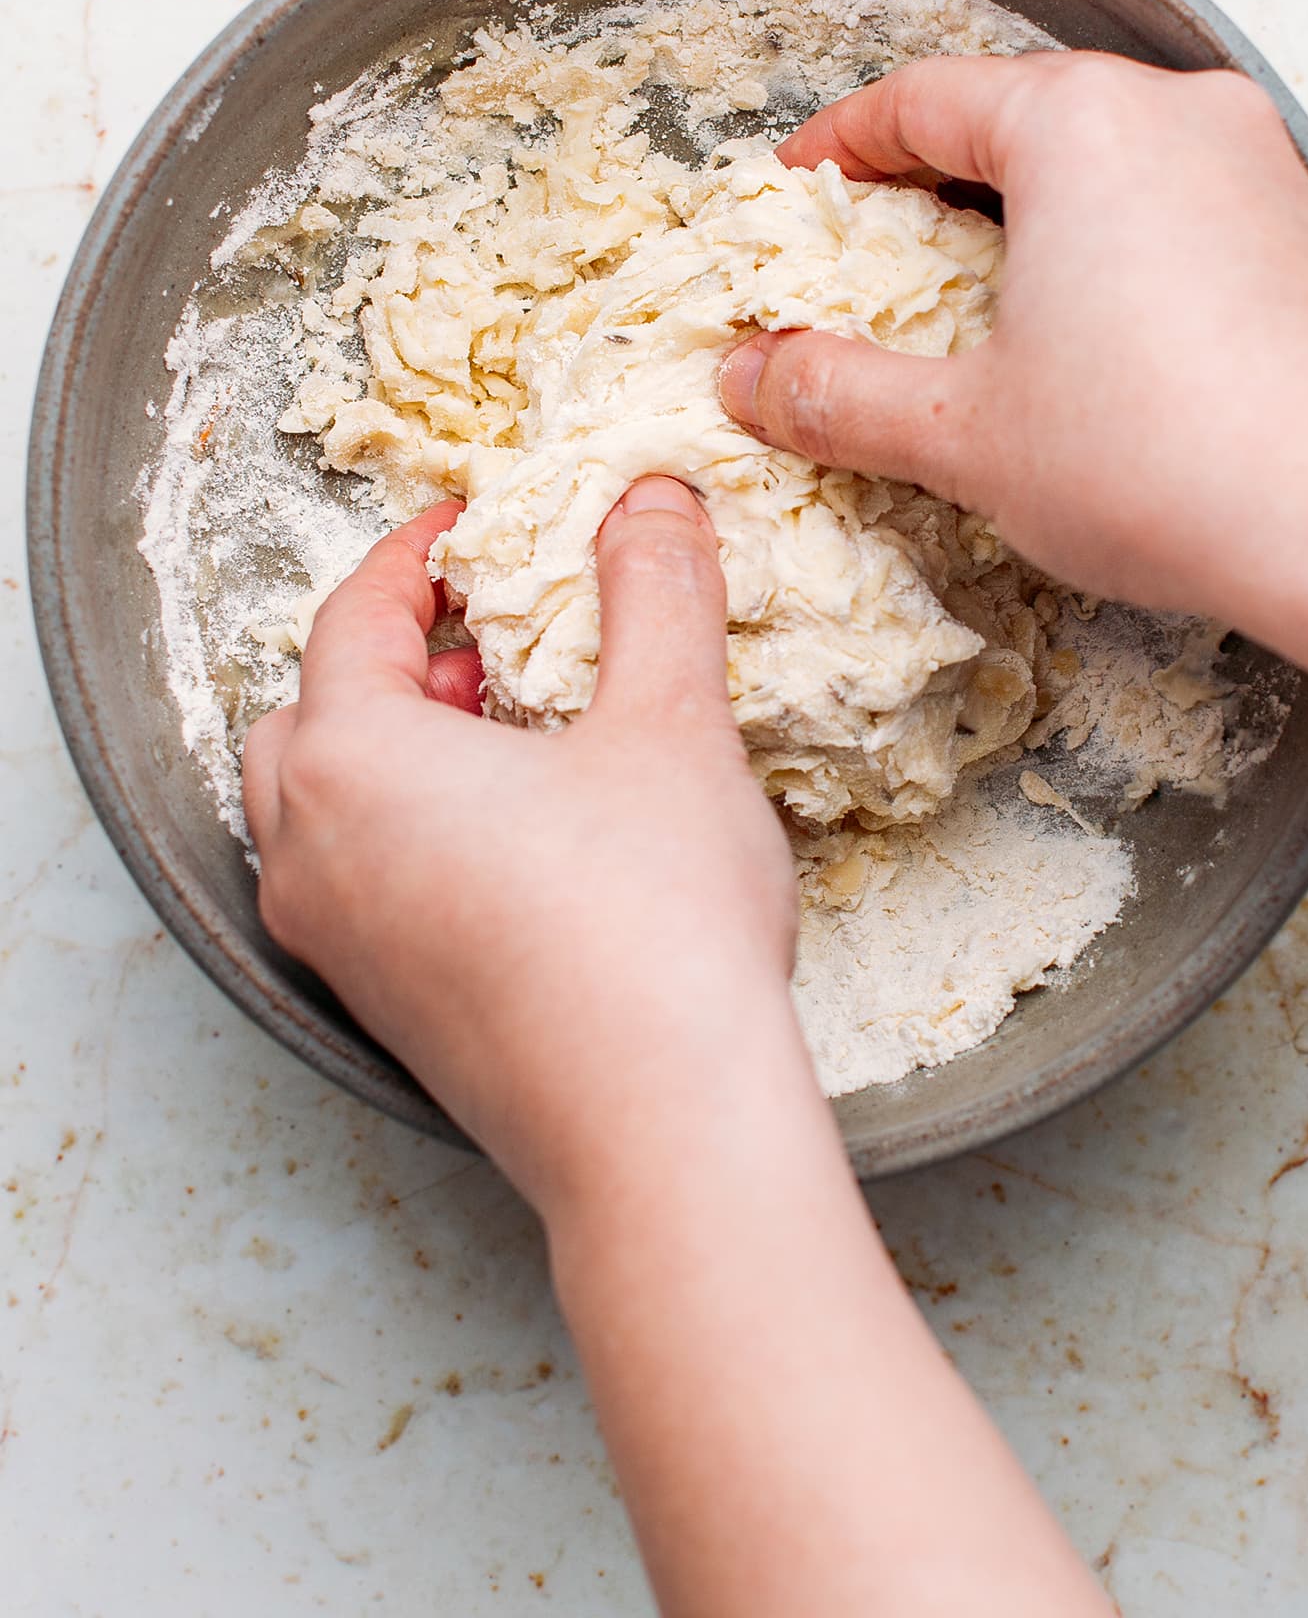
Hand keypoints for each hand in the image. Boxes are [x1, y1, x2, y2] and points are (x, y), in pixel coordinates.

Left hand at [242, 474, 796, 1214]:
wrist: (662, 1135)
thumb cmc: (651, 926)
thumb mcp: (669, 725)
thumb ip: (655, 592)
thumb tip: (650, 501)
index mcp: (352, 763)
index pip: (353, 619)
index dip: (415, 557)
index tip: (468, 528)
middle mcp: (312, 855)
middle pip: (310, 717)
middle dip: (388, 660)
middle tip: (479, 634)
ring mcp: (338, 947)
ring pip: (323, 811)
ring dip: (393, 750)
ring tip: (502, 729)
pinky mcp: (383, 1014)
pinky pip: (357, 888)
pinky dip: (406, 832)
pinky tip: (518, 840)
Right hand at [720, 52, 1307, 731]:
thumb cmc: (1176, 462)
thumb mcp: (960, 431)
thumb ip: (836, 393)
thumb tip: (757, 379)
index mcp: (1079, 123)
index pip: (921, 98)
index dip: (839, 146)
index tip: (799, 188)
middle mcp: (1174, 114)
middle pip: (1014, 113)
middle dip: (927, 180)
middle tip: (864, 252)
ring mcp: (1249, 164)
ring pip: (1098, 156)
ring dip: (1018, 214)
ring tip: (961, 301)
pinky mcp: (1293, 228)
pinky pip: (1165, 201)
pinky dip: (1098, 242)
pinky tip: (1071, 332)